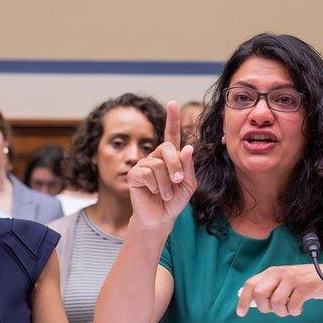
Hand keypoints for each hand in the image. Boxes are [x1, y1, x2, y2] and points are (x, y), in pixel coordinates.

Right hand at [127, 101, 197, 231]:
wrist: (161, 218)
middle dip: (176, 165)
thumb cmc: (174, 200)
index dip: (172, 119)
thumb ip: (188, 167)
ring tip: (165, 193)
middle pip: (167, 148)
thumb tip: (187, 147)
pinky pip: (148, 173)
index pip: (172, 134)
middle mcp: (156, 157)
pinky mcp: (134, 174)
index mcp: (171, 157)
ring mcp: (143, 164)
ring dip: (166, 183)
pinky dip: (156, 186)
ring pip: (158, 164)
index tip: (172, 103)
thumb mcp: (188, 184)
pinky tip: (154, 193)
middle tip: (178, 181)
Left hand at [235, 264, 322, 316]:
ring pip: (276, 303)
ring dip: (282, 312)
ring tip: (290, 309)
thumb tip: (251, 303)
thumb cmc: (303, 283)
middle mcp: (280, 273)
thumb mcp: (283, 281)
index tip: (241, 313)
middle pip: (259, 294)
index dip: (243, 300)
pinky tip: (300, 308)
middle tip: (275, 309)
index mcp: (272, 272)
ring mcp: (292, 279)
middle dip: (265, 307)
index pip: (250, 284)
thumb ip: (269, 289)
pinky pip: (292, 306)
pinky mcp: (304, 286)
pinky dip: (295, 312)